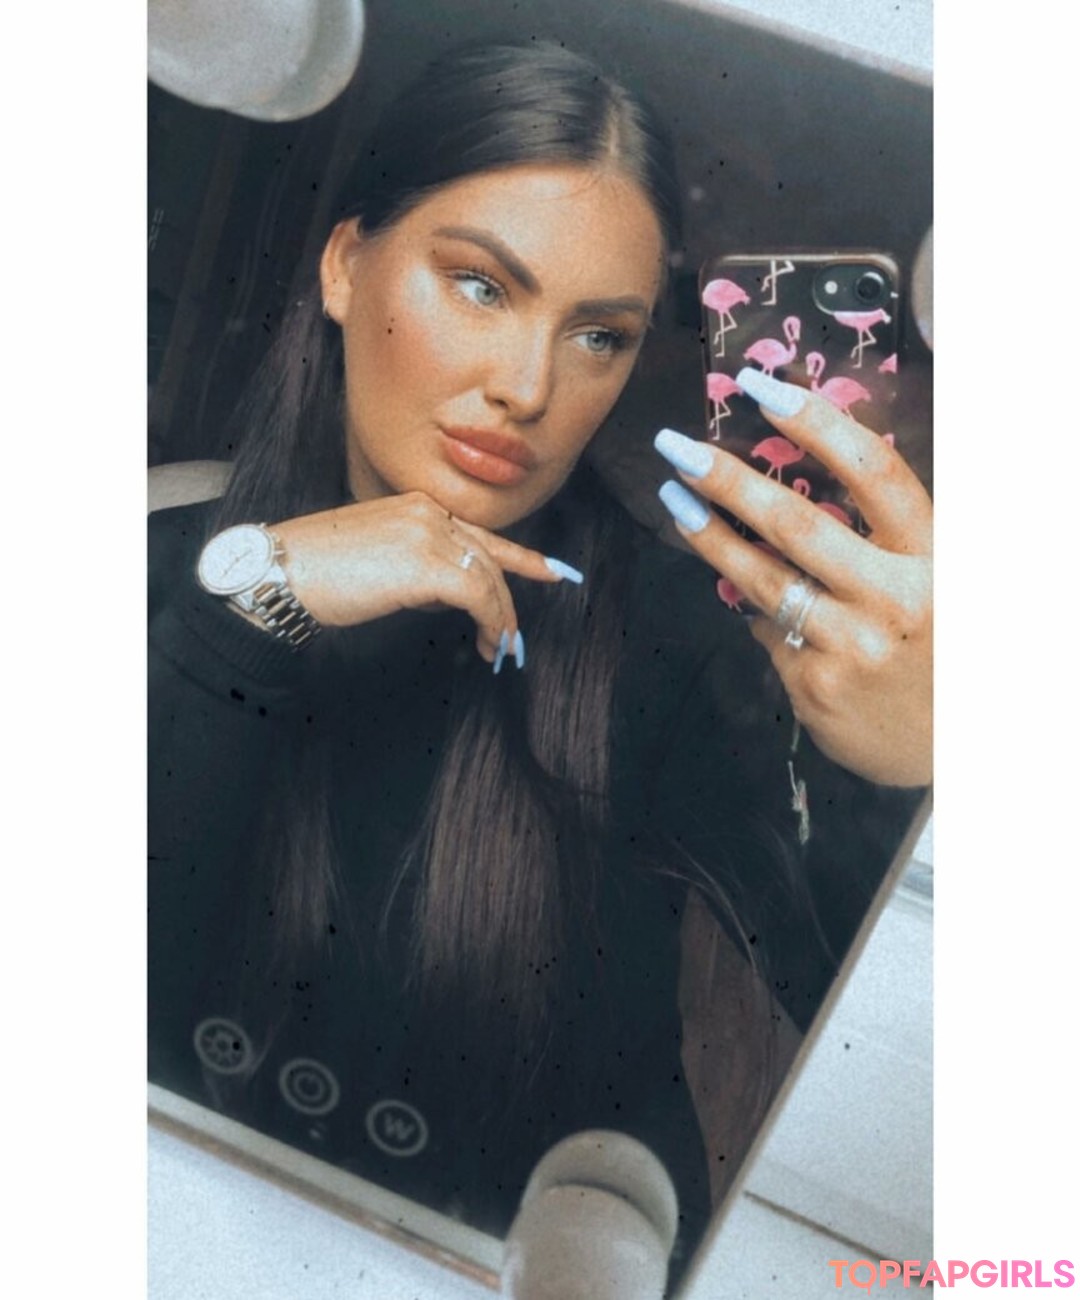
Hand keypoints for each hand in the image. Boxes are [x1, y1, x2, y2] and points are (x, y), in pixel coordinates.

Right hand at [272, 491, 580, 665]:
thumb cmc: (316, 572)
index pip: (478, 533)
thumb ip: (413, 564)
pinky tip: (488, 645)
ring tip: (499, 650)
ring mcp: (428, 534)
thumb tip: (440, 594)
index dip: (519, 556)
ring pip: (488, 579)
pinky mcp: (427, 564)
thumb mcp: (374, 556)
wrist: (281, 573)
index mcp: (416, 506)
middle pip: (488, 559)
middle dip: (507, 602)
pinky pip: (479, 597)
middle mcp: (428, 512)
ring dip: (499, 620)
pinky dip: (491, 624)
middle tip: (513, 639)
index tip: (551, 571)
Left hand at [653, 372, 930, 786]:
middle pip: (797, 523)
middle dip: (728, 479)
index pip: (874, 472)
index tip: (761, 388)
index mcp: (936, 557)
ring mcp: (851, 648)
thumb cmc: (943, 643)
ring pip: (763, 580)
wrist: (957, 748)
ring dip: (710, 535)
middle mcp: (895, 599)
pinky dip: (758, 609)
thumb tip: (802, 478)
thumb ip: (888, 534)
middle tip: (676, 447)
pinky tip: (747, 595)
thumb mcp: (941, 576)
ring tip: (676, 500)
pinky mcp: (815, 688)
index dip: (815, 422)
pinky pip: (770, 632)